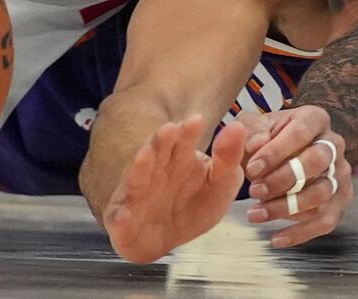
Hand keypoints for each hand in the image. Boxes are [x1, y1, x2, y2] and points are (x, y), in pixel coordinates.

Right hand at [102, 115, 246, 264]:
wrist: (163, 238)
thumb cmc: (191, 207)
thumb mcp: (219, 185)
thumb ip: (229, 159)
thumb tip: (238, 127)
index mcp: (179, 158)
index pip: (183, 140)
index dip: (189, 131)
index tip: (197, 120)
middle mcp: (155, 169)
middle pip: (157, 151)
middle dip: (162, 140)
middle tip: (170, 128)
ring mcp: (136, 191)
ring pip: (137, 175)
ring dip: (140, 165)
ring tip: (146, 155)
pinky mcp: (121, 216)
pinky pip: (120, 215)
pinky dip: (121, 214)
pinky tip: (124, 213)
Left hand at [236, 105, 351, 247]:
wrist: (287, 151)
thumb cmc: (268, 137)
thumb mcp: (254, 125)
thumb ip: (251, 129)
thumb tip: (255, 144)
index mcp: (314, 119)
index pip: (300, 132)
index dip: (276, 151)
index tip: (252, 168)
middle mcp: (334, 144)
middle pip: (317, 162)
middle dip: (283, 179)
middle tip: (255, 191)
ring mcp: (340, 173)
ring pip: (322, 194)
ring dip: (287, 208)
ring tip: (257, 214)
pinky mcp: (340, 199)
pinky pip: (326, 221)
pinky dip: (300, 233)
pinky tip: (276, 238)